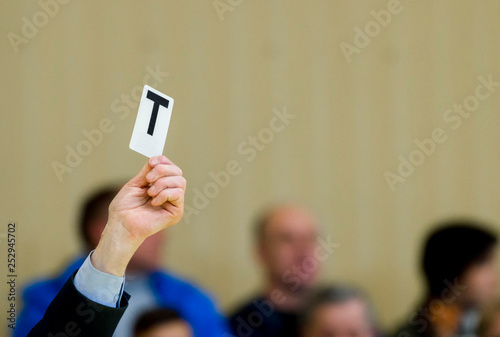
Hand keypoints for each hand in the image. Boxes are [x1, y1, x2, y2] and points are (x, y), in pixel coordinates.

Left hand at [92, 156, 185, 275]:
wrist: (121, 224)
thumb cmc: (125, 208)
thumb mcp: (135, 183)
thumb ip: (147, 172)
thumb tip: (157, 159)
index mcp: (160, 185)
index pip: (170, 167)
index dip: (163, 161)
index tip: (150, 163)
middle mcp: (170, 193)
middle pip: (178, 172)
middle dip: (162, 171)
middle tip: (147, 180)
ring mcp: (174, 203)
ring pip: (180, 181)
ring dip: (162, 183)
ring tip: (149, 193)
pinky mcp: (176, 212)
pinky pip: (178, 194)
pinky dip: (165, 194)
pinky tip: (154, 202)